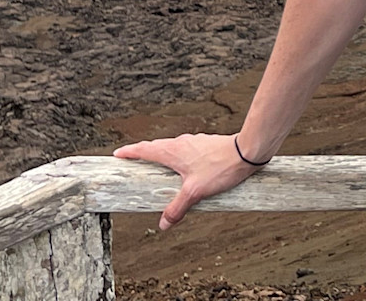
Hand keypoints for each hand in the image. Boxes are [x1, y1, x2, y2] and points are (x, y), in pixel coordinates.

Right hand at [113, 133, 263, 229]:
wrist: (248, 151)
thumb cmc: (221, 167)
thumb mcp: (195, 192)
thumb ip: (177, 208)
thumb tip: (163, 224)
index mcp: (172, 151)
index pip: (144, 149)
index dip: (129, 152)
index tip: (117, 154)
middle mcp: (181, 143)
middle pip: (157, 147)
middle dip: (144, 154)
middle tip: (134, 162)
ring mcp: (195, 142)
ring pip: (173, 148)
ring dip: (163, 155)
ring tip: (158, 168)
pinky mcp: (207, 145)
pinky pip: (186, 150)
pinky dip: (179, 157)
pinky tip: (186, 169)